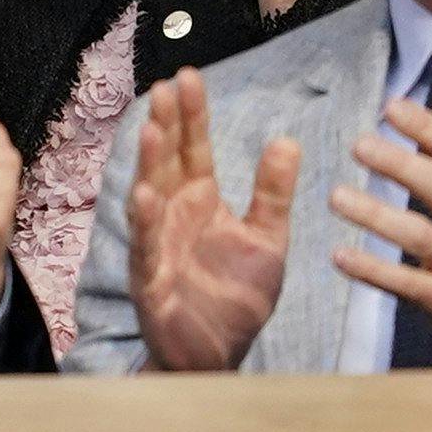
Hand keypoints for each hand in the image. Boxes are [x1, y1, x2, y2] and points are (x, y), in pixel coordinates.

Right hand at [125, 69, 297, 371]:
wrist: (219, 355)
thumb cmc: (235, 297)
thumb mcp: (267, 239)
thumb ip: (273, 193)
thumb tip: (287, 140)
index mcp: (200, 201)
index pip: (194, 149)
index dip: (192, 115)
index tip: (188, 76)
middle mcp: (174, 215)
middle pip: (167, 161)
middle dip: (166, 125)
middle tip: (166, 87)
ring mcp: (158, 244)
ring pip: (150, 194)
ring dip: (149, 163)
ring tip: (152, 129)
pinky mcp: (152, 278)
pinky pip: (147, 246)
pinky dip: (145, 222)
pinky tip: (144, 196)